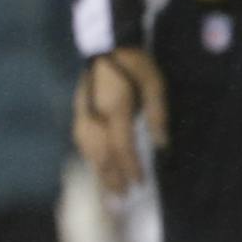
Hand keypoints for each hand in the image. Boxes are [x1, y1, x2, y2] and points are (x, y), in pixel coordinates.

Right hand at [73, 46, 166, 194]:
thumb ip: (157, 114)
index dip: (130, 167)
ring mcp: (84, 111)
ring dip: (98, 169)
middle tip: (121, 198)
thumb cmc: (135, 61)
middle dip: (112, 177)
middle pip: (101, 153)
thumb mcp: (155, 83)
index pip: (122, 146)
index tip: (139, 185)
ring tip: (107, 187)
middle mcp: (96, 114)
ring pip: (88, 148)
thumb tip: (161, 145)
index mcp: (115, 108)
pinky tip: (93, 162)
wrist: (105, 42)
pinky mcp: (79, 107)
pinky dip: (88, 154)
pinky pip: (80, 138)